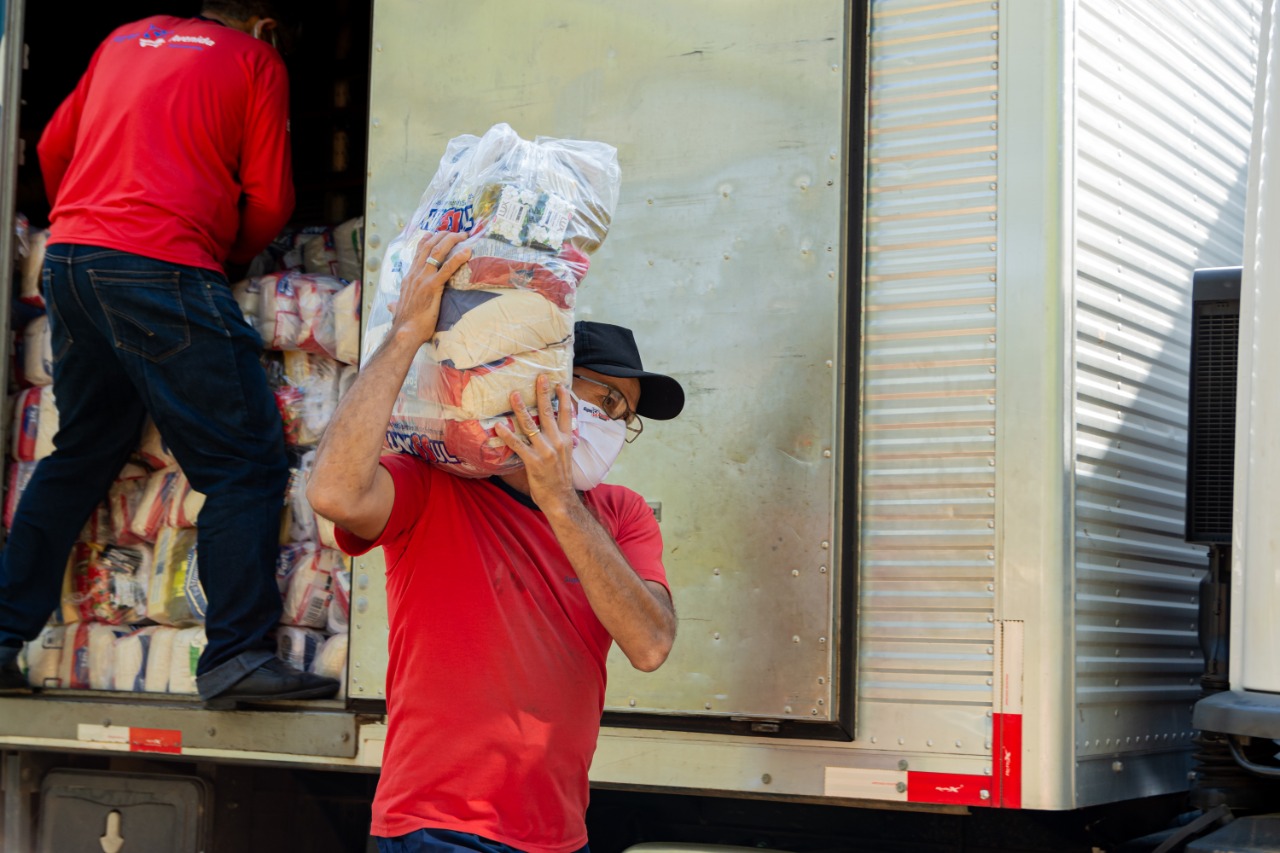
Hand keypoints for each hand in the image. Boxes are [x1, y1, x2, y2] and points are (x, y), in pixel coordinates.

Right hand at [389, 231, 470, 343]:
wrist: (405, 332)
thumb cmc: (405, 324)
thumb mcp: (398, 309)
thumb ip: (396, 304)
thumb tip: (391, 306)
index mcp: (409, 278)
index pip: (418, 253)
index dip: (428, 240)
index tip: (437, 233)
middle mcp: (415, 274)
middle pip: (429, 247)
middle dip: (443, 235)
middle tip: (456, 231)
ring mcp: (423, 279)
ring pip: (437, 252)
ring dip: (451, 240)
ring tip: (463, 235)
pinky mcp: (433, 287)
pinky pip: (447, 268)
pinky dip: (458, 257)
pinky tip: (467, 251)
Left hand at [496, 374, 576, 510]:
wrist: (560, 499)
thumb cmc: (560, 478)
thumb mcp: (565, 456)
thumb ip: (560, 442)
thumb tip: (556, 431)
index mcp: (565, 439)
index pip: (566, 414)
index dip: (563, 397)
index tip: (560, 383)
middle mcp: (557, 442)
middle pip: (549, 412)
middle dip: (543, 393)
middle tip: (539, 377)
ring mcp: (544, 451)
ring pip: (531, 424)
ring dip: (521, 408)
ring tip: (514, 394)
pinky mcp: (532, 461)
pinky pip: (518, 445)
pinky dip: (507, 435)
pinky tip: (498, 426)